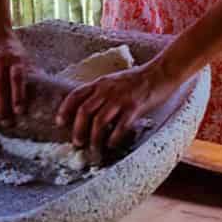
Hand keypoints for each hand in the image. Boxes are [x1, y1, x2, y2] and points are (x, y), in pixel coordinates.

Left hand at [57, 62, 182, 151]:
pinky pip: (120, 126)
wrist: (161, 72)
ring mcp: (121, 99)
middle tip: (77, 143)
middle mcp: (107, 90)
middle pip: (84, 111)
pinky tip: (112, 144)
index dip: (64, 110)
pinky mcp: (135, 107)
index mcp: (100, 83)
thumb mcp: (114, 81)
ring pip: (99, 121)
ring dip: (94, 138)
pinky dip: (113, 138)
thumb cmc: (139, 79)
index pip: (75, 95)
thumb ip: (102, 92)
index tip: (60, 123)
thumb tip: (89, 110)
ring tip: (94, 149)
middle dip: (78, 130)